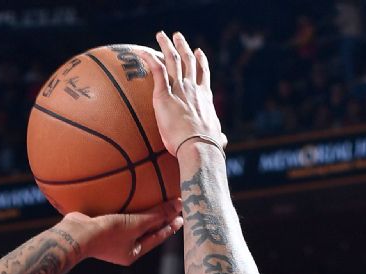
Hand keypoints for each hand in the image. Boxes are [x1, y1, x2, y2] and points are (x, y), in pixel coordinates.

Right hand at [62, 198, 182, 265]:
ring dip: (140, 211)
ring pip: (129, 222)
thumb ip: (157, 215)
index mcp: (132, 252)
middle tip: (171, 208)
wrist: (74, 234)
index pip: (157, 237)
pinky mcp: (97, 224)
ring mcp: (108, 236)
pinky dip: (122, 205)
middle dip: (157, 220)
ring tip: (150, 198)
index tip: (182, 216)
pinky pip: (115, 214)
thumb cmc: (107, 234)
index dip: (170, 226)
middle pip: (144, 231)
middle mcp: (121, 247)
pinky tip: (125, 192)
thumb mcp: (136, 224)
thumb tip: (179, 205)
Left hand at [140, 31, 227, 157]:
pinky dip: (149, 59)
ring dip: (166, 45)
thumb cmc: (206, 145)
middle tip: (178, 36)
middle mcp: (193, 88)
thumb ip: (218, 136)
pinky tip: (142, 51)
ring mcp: (179, 89)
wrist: (198, 145)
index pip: (203, 74)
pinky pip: (157, 71)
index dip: (201, 61)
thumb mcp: (215, 138)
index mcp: (205, 97)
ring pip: (173, 60)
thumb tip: (224, 141)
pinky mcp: (164, 95)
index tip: (198, 51)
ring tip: (161, 35)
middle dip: (183, 46)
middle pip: (188, 61)